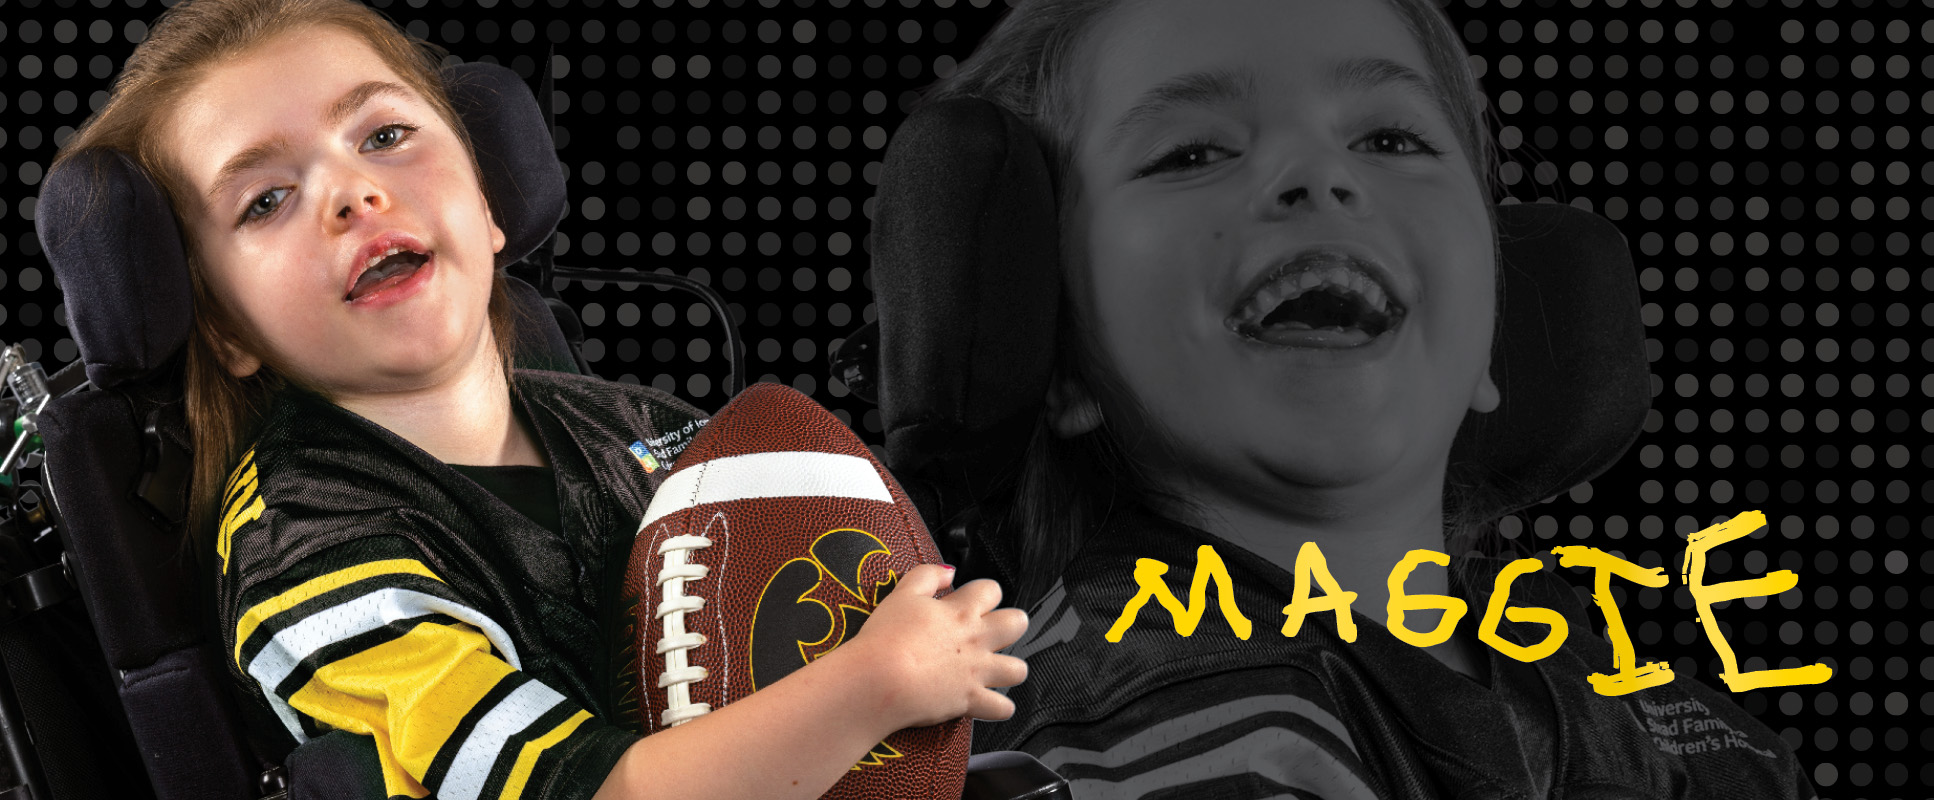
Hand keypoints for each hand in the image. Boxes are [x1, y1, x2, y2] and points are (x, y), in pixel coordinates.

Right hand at [832, 564, 1029, 729]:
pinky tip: (989, 702)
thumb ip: (927, 576)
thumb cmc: (886, 637)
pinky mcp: (971, 700)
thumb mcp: (902, 594)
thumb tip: (948, 572)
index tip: (973, 600)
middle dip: (1012, 624)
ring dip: (1010, 668)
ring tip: (995, 669)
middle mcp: (976, 640)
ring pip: (1018, 669)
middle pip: (1017, 623)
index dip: (984, 593)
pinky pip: (1002, 708)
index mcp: (961, 611)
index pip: (991, 590)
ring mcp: (977, 672)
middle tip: (995, 631)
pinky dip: (999, 707)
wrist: (880, 678)